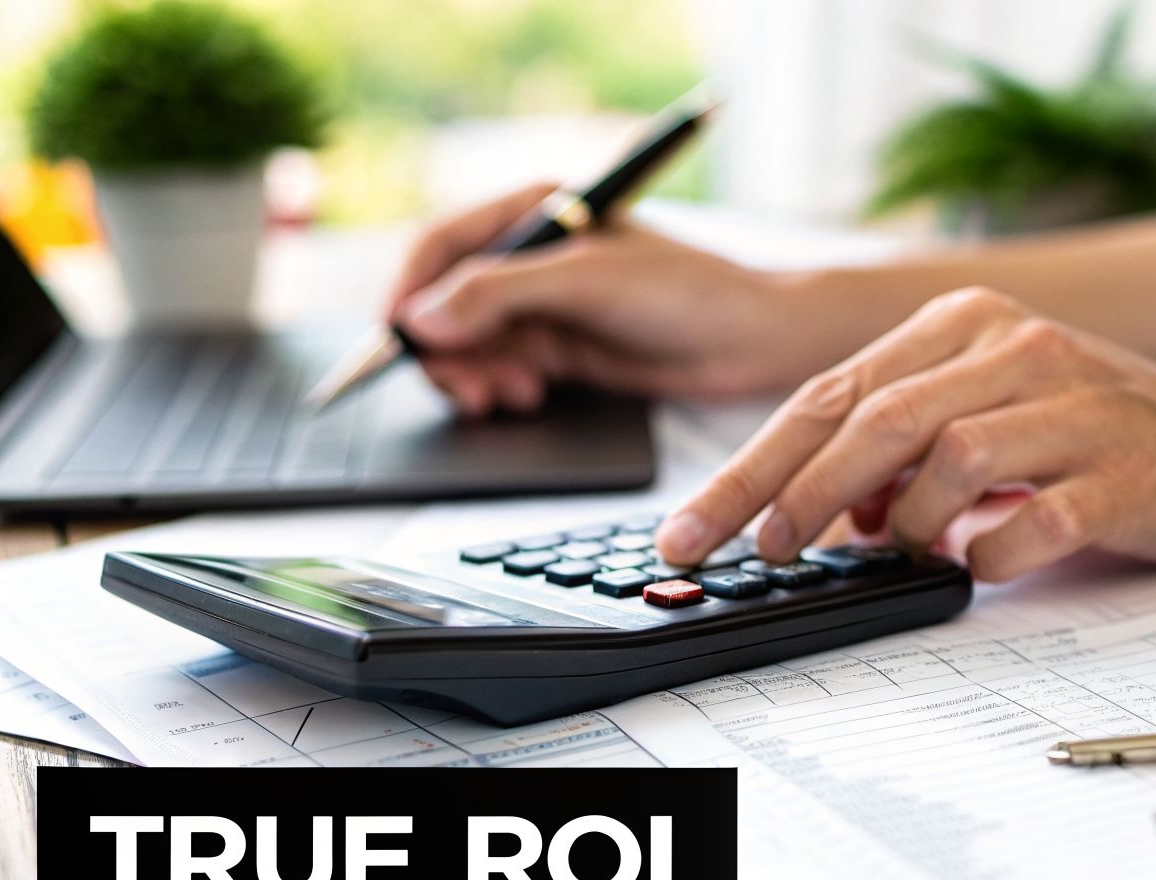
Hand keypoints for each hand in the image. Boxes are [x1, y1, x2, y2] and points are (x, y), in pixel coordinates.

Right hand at [386, 183, 830, 414]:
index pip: (442, 243)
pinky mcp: (561, 347)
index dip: (410, 290)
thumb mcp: (587, 283)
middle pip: (447, 300)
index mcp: (536, 208)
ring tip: (513, 394)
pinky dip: (500, 384)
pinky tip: (527, 395)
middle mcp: (532, 253)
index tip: (400, 338)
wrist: (756, 340)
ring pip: (471, 341)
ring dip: (475, 371)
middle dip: (448, 346)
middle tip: (471, 387)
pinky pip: (501, 366)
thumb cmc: (690, 292)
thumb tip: (421, 318)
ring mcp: (545, 303)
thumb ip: (500, 293)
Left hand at [654, 287, 1155, 581]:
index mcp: (965, 323)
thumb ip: (900, 440)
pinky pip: (1029, 523)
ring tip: (904, 550)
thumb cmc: (1093, 433)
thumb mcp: (984, 408)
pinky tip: (981, 562)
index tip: (694, 530)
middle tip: (766, 552)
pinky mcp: (1121, 474)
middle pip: (873, 421)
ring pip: (945, 461)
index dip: (752, 468)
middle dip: (797, 496)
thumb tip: (817, 507)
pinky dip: (986, 556)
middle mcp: (1014, 349)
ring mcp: (1073, 407)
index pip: (830, 393)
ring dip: (904, 524)